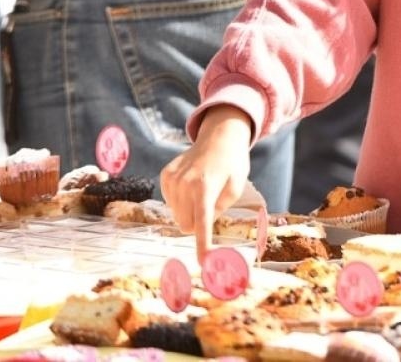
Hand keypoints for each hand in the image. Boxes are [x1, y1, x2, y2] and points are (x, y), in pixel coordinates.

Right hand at [159, 106, 253, 255]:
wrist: (219, 137)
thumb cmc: (232, 165)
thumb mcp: (235, 189)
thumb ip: (218, 210)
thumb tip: (199, 228)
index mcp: (205, 187)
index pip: (202, 224)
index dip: (203, 245)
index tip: (204, 263)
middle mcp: (184, 183)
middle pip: (186, 225)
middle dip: (198, 223)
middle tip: (211, 205)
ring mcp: (172, 179)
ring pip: (177, 215)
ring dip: (190, 211)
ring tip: (202, 190)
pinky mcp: (165, 176)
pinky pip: (171, 204)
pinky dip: (181, 201)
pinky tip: (191, 186)